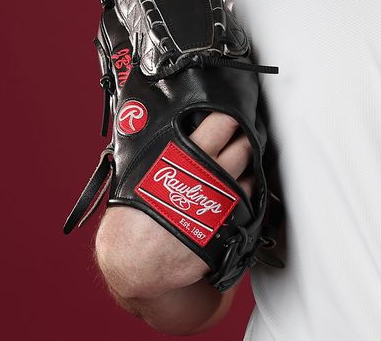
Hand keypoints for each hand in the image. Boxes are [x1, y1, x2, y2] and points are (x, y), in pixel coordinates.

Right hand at [96, 112, 254, 298]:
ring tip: (241, 164)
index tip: (232, 114)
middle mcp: (209, 179)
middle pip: (243, 147)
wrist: (134, 266)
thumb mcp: (135, 177)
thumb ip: (157, 153)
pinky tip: (239, 191)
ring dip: (250, 167)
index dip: (229, 118)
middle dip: (247, 138)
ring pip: (251, 174)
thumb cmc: (129, 223)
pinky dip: (247, 195)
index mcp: (183, 160)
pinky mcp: (230, 226)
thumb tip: (162, 132)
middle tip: (243, 135)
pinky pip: (250, 203)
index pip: (219, 125)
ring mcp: (223, 203)